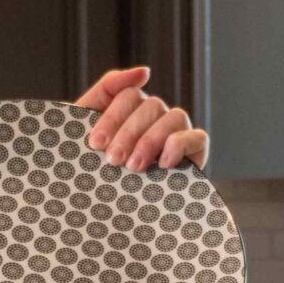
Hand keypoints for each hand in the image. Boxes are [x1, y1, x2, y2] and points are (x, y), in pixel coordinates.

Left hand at [75, 66, 208, 170]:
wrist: (106, 211)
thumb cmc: (94, 169)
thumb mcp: (87, 128)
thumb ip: (106, 90)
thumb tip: (144, 71)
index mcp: (129, 108)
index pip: (127, 94)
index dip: (112, 117)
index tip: (95, 144)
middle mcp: (155, 115)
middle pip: (149, 105)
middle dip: (128, 133)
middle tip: (113, 161)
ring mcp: (176, 131)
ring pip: (174, 116)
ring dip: (151, 140)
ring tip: (134, 167)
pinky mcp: (194, 152)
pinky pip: (197, 137)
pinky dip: (179, 145)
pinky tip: (163, 164)